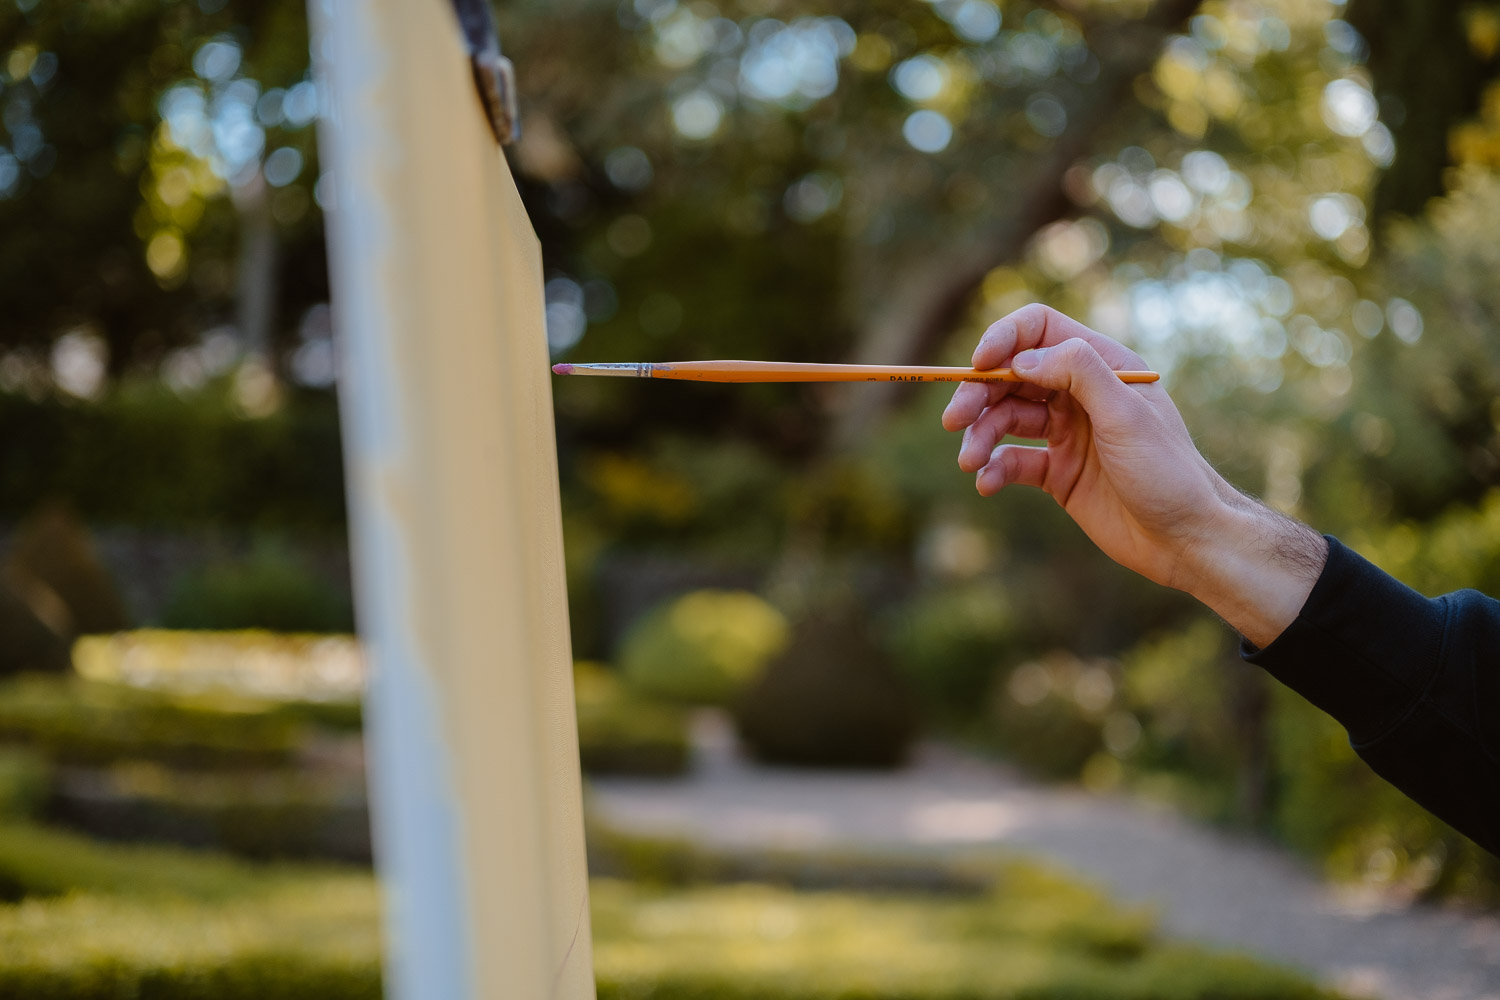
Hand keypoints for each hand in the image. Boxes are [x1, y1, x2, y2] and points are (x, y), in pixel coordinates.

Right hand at [941, 304, 1325, 646]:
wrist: (1185, 540)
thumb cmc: (1167, 472)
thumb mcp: (1125, 414)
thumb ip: (1077, 373)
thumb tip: (1022, 359)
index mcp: (1103, 366)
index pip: (1040, 330)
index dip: (1004, 340)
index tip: (979, 365)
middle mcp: (1081, 394)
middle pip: (1012, 377)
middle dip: (979, 395)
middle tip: (955, 422)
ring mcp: (1067, 433)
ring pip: (1006, 419)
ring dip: (981, 436)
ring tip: (969, 463)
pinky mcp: (1057, 472)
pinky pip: (1013, 461)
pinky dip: (994, 469)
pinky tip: (986, 484)